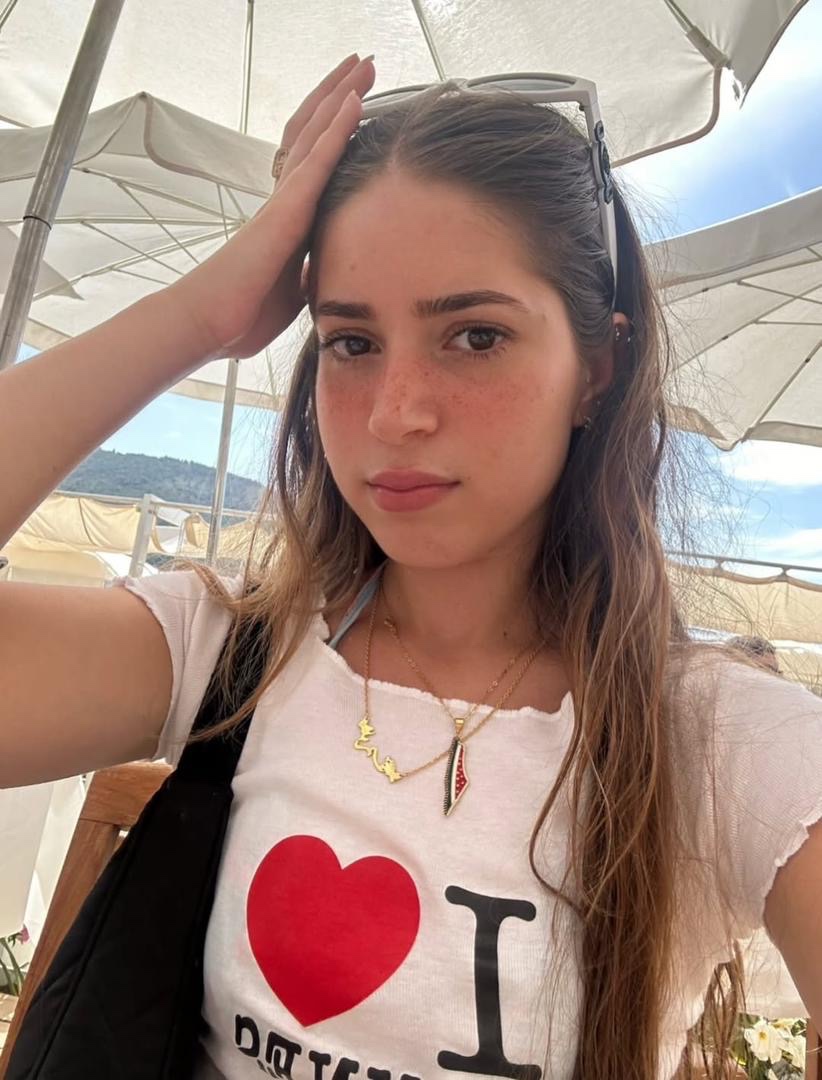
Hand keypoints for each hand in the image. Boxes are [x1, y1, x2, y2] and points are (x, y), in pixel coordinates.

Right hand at [169, 53, 375, 359]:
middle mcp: (284, 200)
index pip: (314, 162)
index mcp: (288, 220)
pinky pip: (316, 161)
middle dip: (339, 97)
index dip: (335, 130)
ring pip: (315, 133)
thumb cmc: (242, 313)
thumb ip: (307, 274)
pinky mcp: (285, 211)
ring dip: (341, 95)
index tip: (358, 103)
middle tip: (363, 64)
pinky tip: (355, 101)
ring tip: (365, 63)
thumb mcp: (291, 292)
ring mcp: (284, 201)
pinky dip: (337, 129)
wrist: (208, 324)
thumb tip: (322, 274)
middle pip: (313, 133)